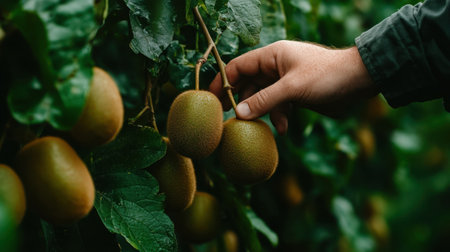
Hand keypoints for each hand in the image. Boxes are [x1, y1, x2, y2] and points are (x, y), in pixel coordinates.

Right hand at [209, 40, 377, 133]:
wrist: (359, 81)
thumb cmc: (327, 76)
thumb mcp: (292, 88)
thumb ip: (265, 101)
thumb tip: (238, 113)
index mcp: (272, 56)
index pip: (238, 66)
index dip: (222, 81)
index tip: (211, 99)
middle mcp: (275, 67)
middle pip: (248, 84)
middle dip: (240, 101)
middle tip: (228, 119)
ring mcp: (285, 81)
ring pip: (262, 97)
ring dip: (262, 113)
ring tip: (260, 128)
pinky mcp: (295, 94)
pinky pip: (278, 105)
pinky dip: (278, 116)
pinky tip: (282, 128)